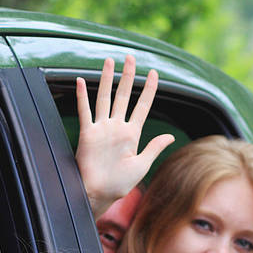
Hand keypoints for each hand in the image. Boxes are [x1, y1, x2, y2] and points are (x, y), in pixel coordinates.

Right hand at [75, 55, 174, 215]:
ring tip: (110, 61)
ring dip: (107, 79)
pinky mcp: (88, 134)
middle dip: (128, 76)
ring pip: (105, 98)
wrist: (99, 194)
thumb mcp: (141, 166)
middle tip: (130, 58)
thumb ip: (154, 148)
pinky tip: (82, 81)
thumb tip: (170, 136)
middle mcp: (116, 127)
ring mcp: (101, 129)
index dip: (149, 90)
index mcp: (131, 134)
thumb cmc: (119, 184)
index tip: (154, 74)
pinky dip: (82, 97)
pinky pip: (85, 112)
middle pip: (123, 96)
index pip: (142, 106)